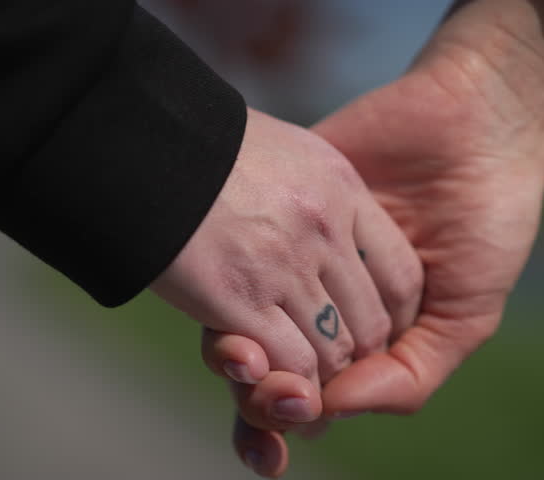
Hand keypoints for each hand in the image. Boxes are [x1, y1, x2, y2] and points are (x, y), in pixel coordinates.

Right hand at [152, 108, 421, 424]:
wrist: (142, 138)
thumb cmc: (202, 143)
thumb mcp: (280, 148)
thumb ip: (310, 187)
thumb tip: (318, 216)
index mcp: (341, 188)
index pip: (401, 274)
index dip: (392, 314)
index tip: (366, 327)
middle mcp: (324, 229)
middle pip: (371, 322)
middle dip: (356, 358)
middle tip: (335, 373)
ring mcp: (285, 265)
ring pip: (332, 351)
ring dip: (320, 378)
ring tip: (305, 385)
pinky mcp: (239, 297)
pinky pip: (289, 361)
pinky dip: (287, 381)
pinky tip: (273, 378)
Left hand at [202, 0, 543, 475]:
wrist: (473, 123)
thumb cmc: (485, 225)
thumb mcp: (465, 315)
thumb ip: (408, 374)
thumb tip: (331, 409)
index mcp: (359, 335)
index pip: (308, 392)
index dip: (287, 417)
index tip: (282, 429)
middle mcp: (318, 299)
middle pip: (265, 363)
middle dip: (254, 394)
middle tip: (265, 394)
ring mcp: (293, 255)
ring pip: (239, 315)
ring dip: (234, 349)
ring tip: (245, 357)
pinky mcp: (278, 210)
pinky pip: (239, 253)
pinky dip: (232, 284)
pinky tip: (239, 303)